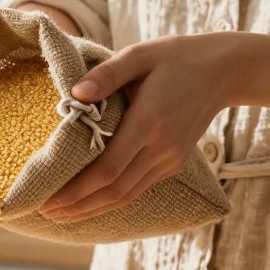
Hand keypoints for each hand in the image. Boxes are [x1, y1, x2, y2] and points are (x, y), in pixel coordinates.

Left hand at [39, 33, 239, 223]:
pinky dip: (113, 199)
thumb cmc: (174, 57)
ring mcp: (170, 159)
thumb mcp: (139, 55)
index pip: (107, 169)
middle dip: (78, 206)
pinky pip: (139, 188)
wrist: (223, 71)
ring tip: (62, 214)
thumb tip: (75, 95)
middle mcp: (161, 148)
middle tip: (45, 213)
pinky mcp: (174, 163)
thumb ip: (106, 74)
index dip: (76, 190)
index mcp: (149, 121)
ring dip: (93, 209)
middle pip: (114, 191)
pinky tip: (91, 202)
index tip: (48, 199)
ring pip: (127, 195)